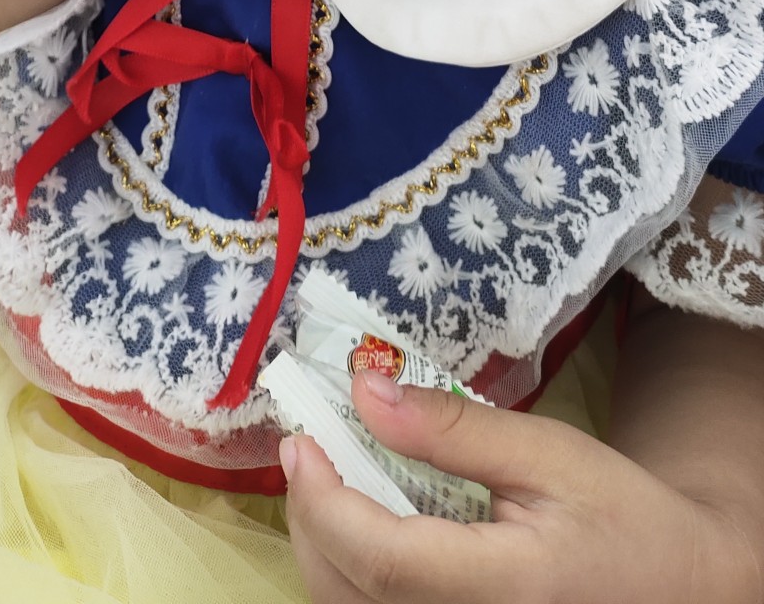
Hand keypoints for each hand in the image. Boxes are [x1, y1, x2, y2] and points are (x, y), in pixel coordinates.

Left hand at [282, 373, 761, 603]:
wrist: (671, 588)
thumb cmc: (618, 516)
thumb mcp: (550, 453)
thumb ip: (455, 429)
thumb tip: (367, 390)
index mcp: (503, 588)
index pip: (382, 560)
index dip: (325, 501)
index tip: (302, 438)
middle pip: (347, 590)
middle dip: (311, 513)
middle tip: (310, 443)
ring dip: (322, 542)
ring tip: (332, 474)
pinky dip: (349, 569)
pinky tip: (364, 520)